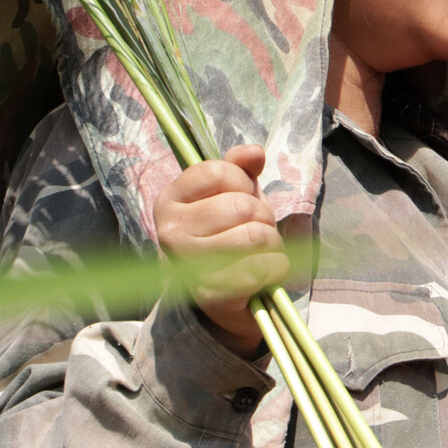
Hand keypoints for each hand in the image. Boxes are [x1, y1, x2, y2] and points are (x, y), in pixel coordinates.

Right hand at [152, 144, 288, 354]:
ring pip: (255, 236)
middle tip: (255, 230)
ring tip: (261, 250)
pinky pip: (262, 267)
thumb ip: (240, 167)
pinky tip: (266, 271)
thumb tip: (254, 153)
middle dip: (263, 216)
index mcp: (170, 200)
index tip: (240, 197)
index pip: (217, 171)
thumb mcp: (231, 194)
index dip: (242, 182)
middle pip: (241, 206)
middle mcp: (170, 232)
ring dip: (272, 243)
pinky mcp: (212, 294)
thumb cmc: (228, 234)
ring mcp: (188, 264)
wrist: (221, 295)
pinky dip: (277, 267)